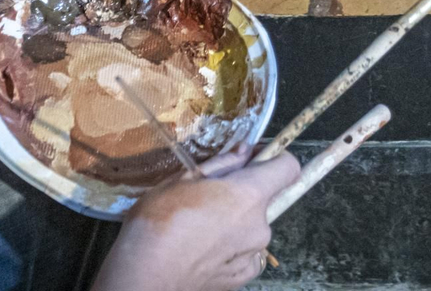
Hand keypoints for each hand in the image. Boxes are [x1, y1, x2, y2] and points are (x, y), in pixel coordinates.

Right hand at [91, 148, 301, 290]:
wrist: (143, 277)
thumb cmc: (157, 223)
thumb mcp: (182, 180)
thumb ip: (221, 164)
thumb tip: (245, 152)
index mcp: (248, 196)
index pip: (288, 167)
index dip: (274, 158)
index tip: (252, 158)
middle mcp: (259, 226)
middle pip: (263, 199)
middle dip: (241, 193)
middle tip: (207, 196)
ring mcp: (253, 254)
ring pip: (251, 226)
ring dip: (234, 221)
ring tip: (198, 227)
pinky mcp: (242, 277)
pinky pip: (245, 251)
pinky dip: (230, 246)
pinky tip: (202, 248)